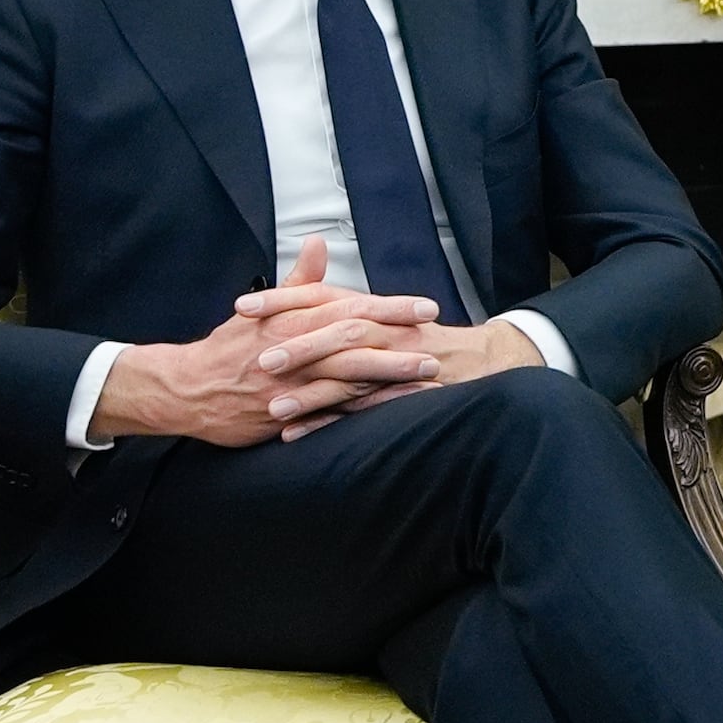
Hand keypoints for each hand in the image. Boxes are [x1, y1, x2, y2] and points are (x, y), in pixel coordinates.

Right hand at [88, 241, 535, 446]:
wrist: (185, 388)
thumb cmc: (231, 346)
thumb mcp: (263, 308)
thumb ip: (300, 281)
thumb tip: (318, 241)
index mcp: (291, 319)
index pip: (349, 308)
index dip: (390, 308)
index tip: (426, 306)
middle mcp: (293, 348)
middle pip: (352, 340)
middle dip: (397, 339)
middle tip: (436, 337)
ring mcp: (290, 383)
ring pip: (345, 377)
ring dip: (388, 375)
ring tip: (425, 373)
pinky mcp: (284, 413)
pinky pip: (327, 412)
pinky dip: (359, 411)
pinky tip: (390, 412)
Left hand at [262, 306, 539, 435]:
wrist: (480, 361)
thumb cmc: (420, 339)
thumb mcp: (380, 313)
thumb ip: (340, 301)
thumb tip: (300, 289)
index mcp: (372, 308)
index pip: (323, 296)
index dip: (282, 299)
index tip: (242, 306)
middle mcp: (384, 331)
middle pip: (337, 331)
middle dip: (297, 345)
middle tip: (258, 358)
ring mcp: (396, 365)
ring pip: (350, 375)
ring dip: (310, 393)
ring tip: (271, 407)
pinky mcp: (403, 396)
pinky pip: (363, 411)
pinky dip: (329, 423)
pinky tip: (296, 434)